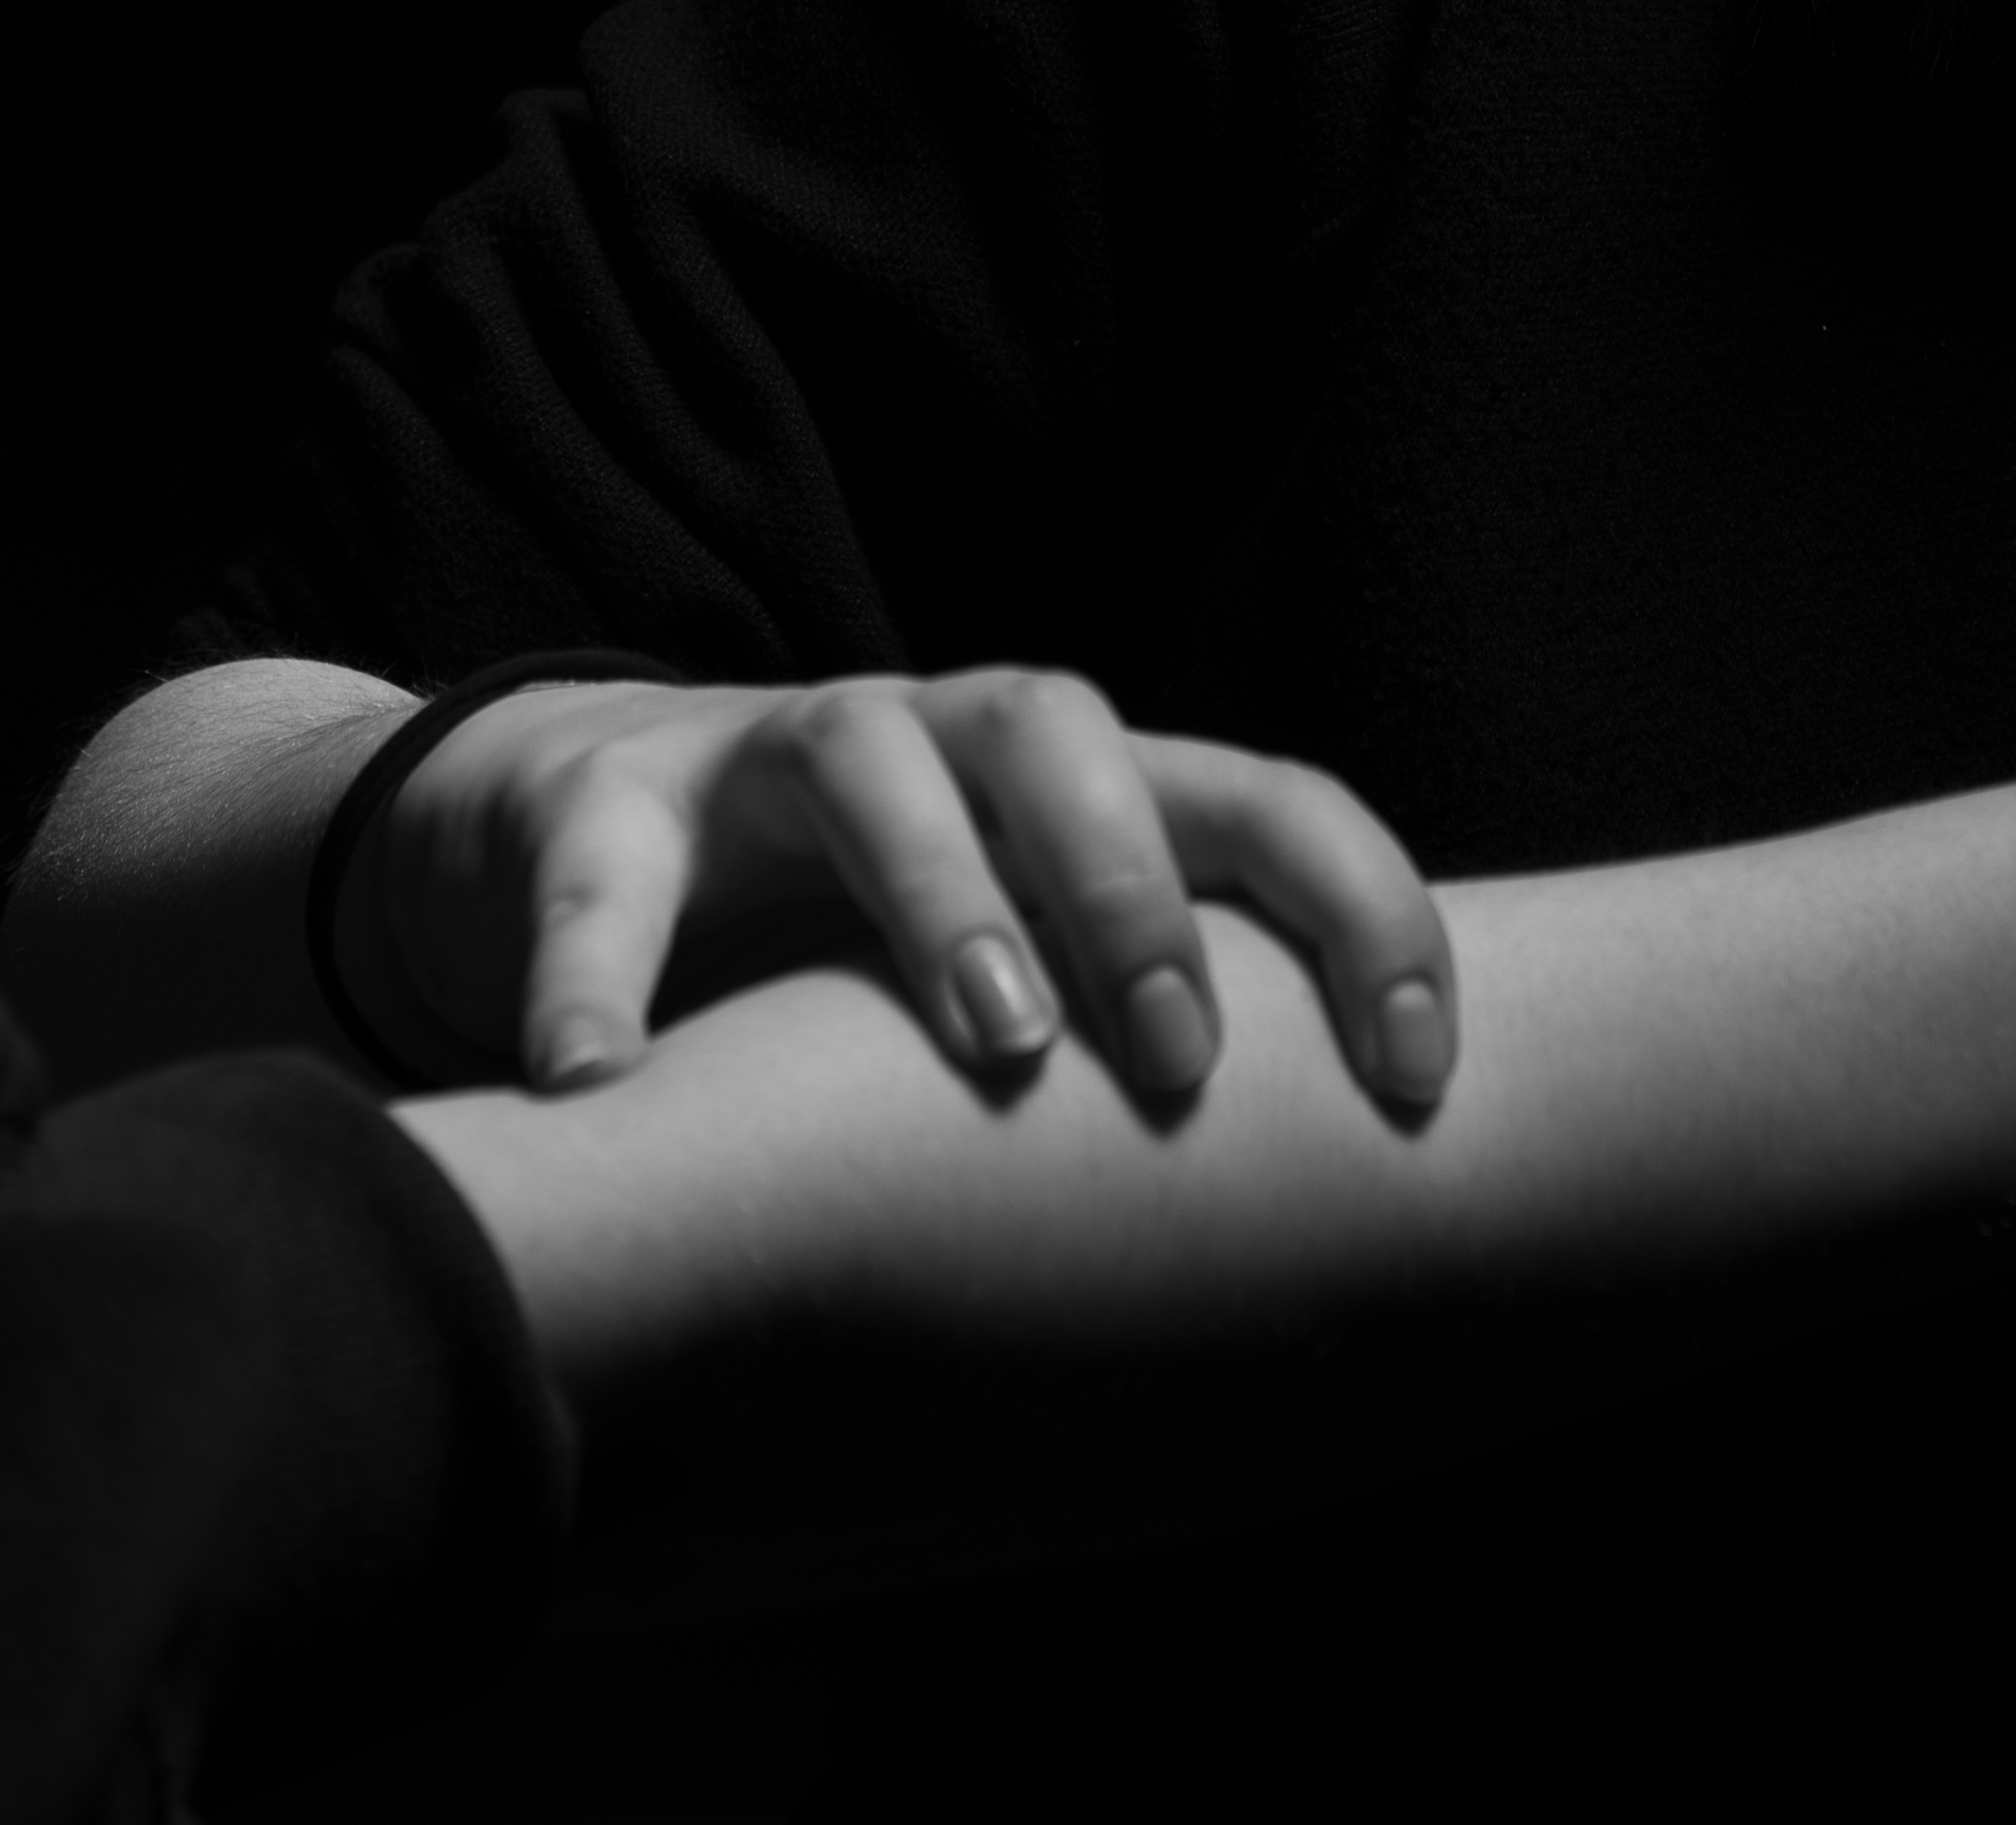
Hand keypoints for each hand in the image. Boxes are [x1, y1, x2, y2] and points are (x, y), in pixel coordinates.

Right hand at [353, 665, 1460, 1118]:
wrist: (601, 825)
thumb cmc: (870, 939)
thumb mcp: (1030, 975)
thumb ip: (1149, 1068)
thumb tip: (1355, 1281)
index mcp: (1078, 784)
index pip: (1260, 801)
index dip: (1361, 910)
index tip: (1417, 1076)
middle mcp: (940, 736)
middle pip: (1062, 733)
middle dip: (1138, 886)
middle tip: (1181, 1060)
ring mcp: (769, 753)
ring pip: (866, 757)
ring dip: (942, 891)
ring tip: (990, 1043)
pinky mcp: (608, 804)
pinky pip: (606, 874)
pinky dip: (599, 977)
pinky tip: (598, 1089)